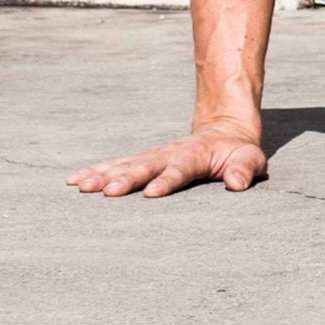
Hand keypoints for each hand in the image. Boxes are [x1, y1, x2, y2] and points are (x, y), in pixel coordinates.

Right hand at [65, 127, 266, 198]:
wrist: (224, 130)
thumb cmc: (238, 152)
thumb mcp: (250, 158)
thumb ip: (245, 169)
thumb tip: (237, 184)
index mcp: (196, 155)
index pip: (182, 169)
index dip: (168, 181)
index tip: (151, 194)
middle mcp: (170, 153)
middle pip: (146, 166)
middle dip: (126, 179)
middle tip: (106, 192)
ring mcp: (155, 156)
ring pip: (126, 164)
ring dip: (103, 175)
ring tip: (80, 187)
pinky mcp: (144, 160)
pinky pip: (117, 164)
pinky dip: (96, 171)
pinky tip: (75, 180)